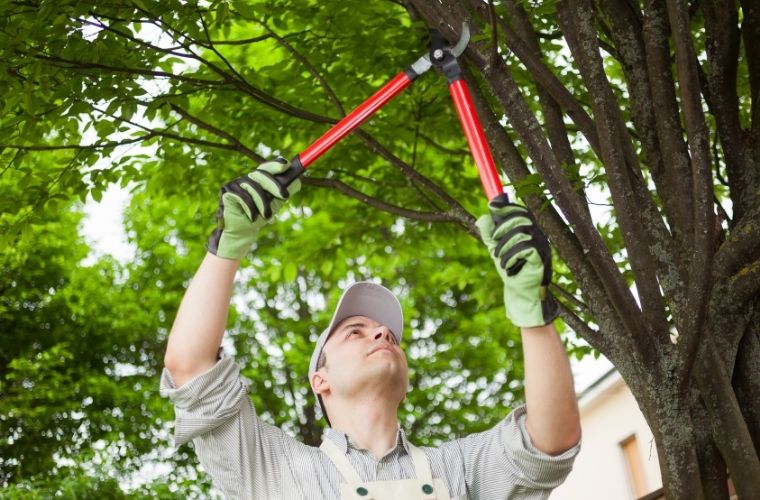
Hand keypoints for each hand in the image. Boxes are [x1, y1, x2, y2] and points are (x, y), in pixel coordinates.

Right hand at [206, 158, 300, 259]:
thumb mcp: (275, 203)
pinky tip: (252, 217)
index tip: (286, 165)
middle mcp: (246, 178)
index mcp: (258, 179)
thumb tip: (298, 181)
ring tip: (266, 216)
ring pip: (253, 186)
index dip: (276, 164)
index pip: (267, 167)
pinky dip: (249, 208)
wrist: (243, 232)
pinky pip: (241, 196)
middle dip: (274, 185)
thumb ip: (284, 191)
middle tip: (284, 196)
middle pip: (261, 174)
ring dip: (262, 203)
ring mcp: (235, 183)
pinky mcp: (226, 191)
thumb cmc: (259, 216)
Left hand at [476, 198, 557, 327]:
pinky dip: (511, 256)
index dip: (507, 207)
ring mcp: (542, 246)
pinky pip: (525, 248)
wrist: (519, 293)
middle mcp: (538, 236)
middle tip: (494, 241)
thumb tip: (482, 217)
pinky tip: (508, 266)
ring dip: (504, 246)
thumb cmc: (510, 270)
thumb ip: (489, 234)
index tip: (492, 206)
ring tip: (500, 259)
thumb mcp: (496, 250)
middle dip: (502, 228)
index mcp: (529, 231)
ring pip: (521, 232)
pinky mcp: (541, 257)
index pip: (521, 211)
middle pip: (521, 218)